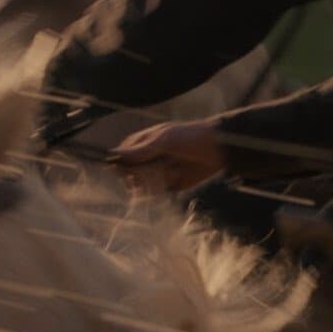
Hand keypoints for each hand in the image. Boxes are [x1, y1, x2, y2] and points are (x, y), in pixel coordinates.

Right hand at [110, 120, 225, 192]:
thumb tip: (114, 155)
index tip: (126, 169)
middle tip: (157, 168)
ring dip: (155, 181)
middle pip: (130, 174)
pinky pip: (158, 194)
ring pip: (143, 186)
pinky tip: (176, 177)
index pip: (122, 156)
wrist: (219, 150)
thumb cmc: (189, 137)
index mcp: (144, 143)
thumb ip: (140, 150)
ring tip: (173, 169)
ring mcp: (159, 173)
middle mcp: (149, 159)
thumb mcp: (164, 140)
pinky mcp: (171, 186)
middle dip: (140, 175)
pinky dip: (164, 189)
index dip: (122, 164)